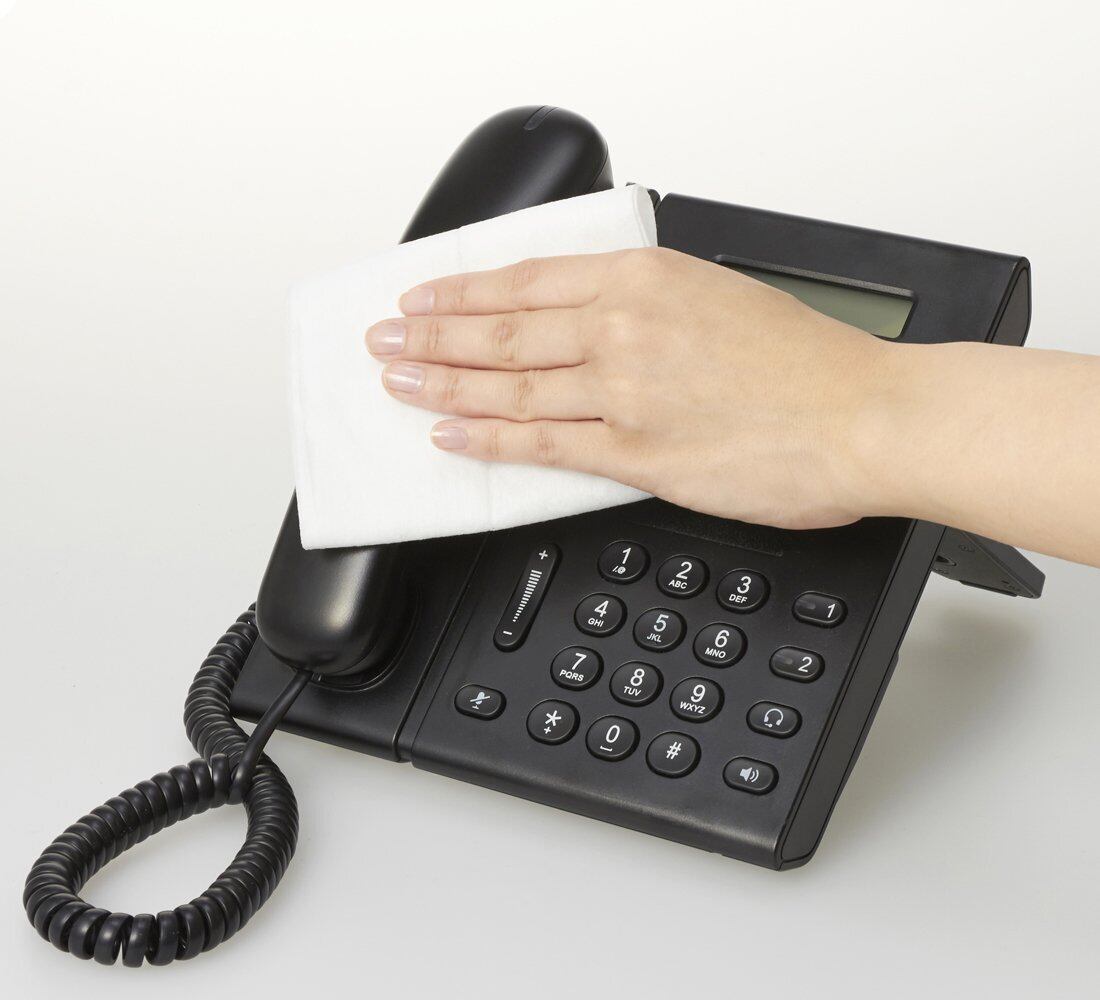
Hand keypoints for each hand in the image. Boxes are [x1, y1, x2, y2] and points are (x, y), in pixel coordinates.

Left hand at [365, 247, 892, 528]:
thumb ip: (647, 305)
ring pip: (509, 386)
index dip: (462, 292)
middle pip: (501, 331)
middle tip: (386, 340)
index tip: (422, 298)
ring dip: (443, 384)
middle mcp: (624, 328)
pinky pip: (543, 445)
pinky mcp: (636, 453)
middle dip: (431, 336)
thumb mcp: (717, 296)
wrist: (862, 416)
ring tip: (400, 383)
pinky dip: (489, 440)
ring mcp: (625, 392)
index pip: (525, 281)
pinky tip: (452, 435)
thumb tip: (593, 319)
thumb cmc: (807, 361)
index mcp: (644, 279)